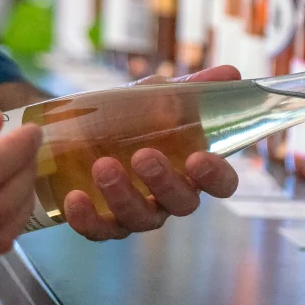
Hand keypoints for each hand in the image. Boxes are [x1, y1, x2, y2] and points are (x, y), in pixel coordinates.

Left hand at [59, 64, 241, 241]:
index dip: (215, 176)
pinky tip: (75, 198)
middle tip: (143, 156)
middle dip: (164, 182)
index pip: (220, 182)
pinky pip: (99, 231)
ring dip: (123, 195)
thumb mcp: (156, 96)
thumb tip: (231, 73)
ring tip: (102, 165)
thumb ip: (191, 89)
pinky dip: (87, 219)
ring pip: (140, 219)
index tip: (199, 159)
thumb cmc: (128, 115)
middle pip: (181, 204)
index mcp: (190, 168)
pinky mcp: (102, 222)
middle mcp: (167, 197)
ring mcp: (136, 212)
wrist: (73, 126)